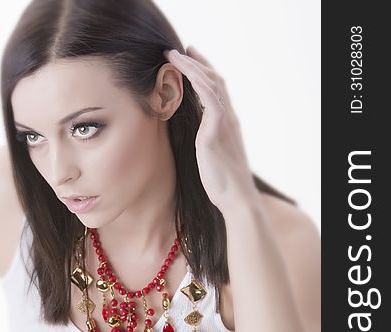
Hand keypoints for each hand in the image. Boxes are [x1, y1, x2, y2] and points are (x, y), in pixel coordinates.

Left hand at [163, 46, 259, 212]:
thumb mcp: (212, 160)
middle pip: (215, 81)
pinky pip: (209, 99)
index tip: (190, 62)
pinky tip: (184, 72)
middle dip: (197, 63)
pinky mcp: (215, 133)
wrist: (237, 199)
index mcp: (227, 126)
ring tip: (174, 55)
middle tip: (179, 50)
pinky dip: (197, 82)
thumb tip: (196, 143)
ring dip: (192, 67)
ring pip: (211, 84)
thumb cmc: (224, 186)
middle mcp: (228, 120)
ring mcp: (224, 124)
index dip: (204, 74)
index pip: (217, 92)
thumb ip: (206, 145)